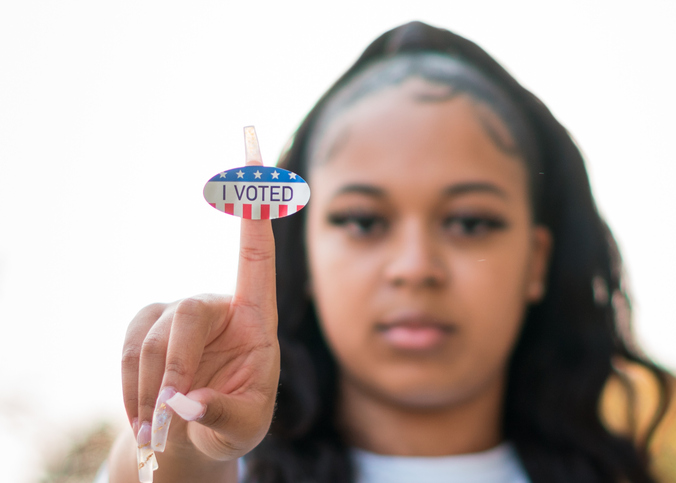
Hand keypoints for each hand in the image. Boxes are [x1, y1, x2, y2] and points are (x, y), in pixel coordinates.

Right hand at [119, 130, 278, 480]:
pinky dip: (131, 390)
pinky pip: (128, 350)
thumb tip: (185, 402)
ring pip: (153, 339)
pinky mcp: (145, 326)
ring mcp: (178, 313)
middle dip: (175, 369)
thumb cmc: (234, 422)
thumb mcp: (243, 429)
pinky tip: (144, 420)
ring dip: (152, 393)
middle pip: (188, 315)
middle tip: (168, 420)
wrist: (196, 434)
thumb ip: (223, 415)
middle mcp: (219, 306)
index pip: (257, 252)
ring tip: (162, 432)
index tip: (254, 147)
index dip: (255, 205)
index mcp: (258, 318)